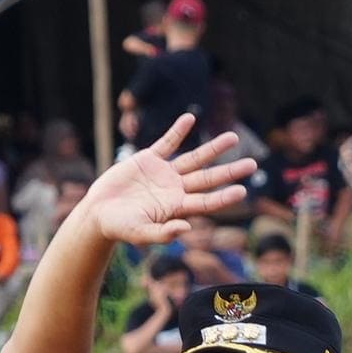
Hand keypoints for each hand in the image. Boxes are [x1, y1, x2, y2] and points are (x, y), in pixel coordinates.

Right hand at [72, 116, 257, 246]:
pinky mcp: (149, 160)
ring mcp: (164, 174)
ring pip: (194, 158)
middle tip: (253, 164)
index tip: (243, 190)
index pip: (206, 201)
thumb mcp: (140, 233)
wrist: (98, 213)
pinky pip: (167, 142)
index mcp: (176, 208)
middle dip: (230, 171)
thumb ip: (162, 234)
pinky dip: (178, 130)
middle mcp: (175, 190)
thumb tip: (186, 229)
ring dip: (213, 148)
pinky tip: (190, 119)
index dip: (224, 196)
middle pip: (208, 178)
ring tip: (233, 137)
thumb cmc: (119, 228)